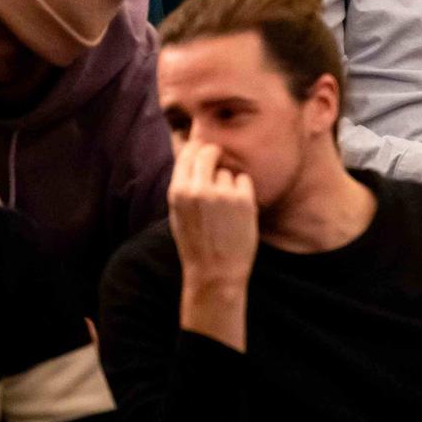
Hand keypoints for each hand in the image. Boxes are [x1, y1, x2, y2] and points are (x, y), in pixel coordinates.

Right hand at [168, 142, 258, 288]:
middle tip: (219, 161)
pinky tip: (237, 211)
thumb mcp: (178, 214)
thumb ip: (184, 186)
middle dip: (214, 154)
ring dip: (228, 184)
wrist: (215, 273)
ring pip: (227, 172)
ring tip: (224, 210)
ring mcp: (222, 194)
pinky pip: (244, 181)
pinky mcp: (244, 200)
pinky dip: (242, 192)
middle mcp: (199, 189)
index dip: (197, 148)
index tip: (203, 148)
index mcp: (178, 193)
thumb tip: (192, 156)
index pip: (187, 153)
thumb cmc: (195, 244)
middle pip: (209, 152)